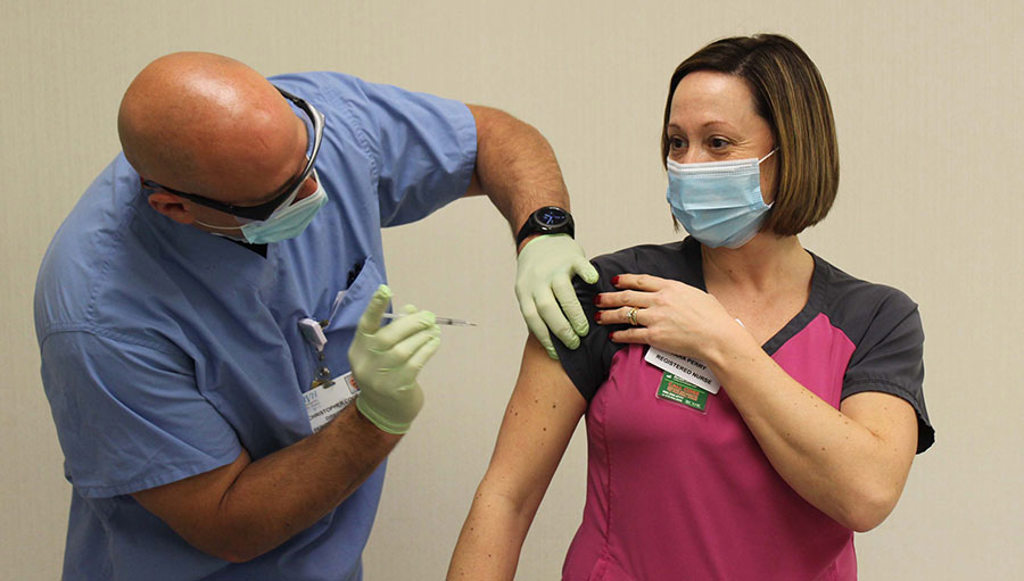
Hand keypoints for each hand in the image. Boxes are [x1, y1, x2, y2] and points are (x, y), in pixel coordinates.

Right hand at [349, 285, 441, 433]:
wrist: (384, 410)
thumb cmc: (386, 372)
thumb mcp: (384, 351)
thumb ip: (395, 329)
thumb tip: (412, 309)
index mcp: (358, 348)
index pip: (365, 324)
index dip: (375, 306)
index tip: (386, 290)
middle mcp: (364, 362)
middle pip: (388, 337)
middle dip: (412, 323)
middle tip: (429, 316)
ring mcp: (378, 377)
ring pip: (403, 350)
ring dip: (423, 337)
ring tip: (434, 330)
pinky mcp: (395, 388)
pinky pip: (414, 364)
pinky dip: (427, 350)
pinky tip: (434, 342)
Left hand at [515, 234, 598, 358]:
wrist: (540, 238)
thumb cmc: (537, 273)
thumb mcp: (529, 290)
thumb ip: (537, 308)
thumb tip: (551, 341)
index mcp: (524, 291)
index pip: (532, 318)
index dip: (544, 338)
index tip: (557, 354)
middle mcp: (537, 279)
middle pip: (548, 309)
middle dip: (562, 330)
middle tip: (575, 343)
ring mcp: (554, 267)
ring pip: (563, 293)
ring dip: (575, 314)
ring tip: (585, 329)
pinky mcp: (570, 257)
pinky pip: (580, 267)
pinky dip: (587, 276)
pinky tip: (593, 286)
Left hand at [594, 274, 741, 358]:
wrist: (717, 337)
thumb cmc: (714, 318)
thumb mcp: (697, 295)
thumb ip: (681, 292)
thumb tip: (675, 294)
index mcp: (670, 287)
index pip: (641, 280)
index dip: (625, 280)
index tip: (615, 281)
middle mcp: (659, 300)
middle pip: (627, 296)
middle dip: (609, 297)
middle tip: (598, 299)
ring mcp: (655, 318)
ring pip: (624, 314)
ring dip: (608, 315)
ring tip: (598, 317)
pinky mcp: (654, 336)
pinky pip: (631, 334)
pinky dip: (619, 335)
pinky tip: (613, 335)